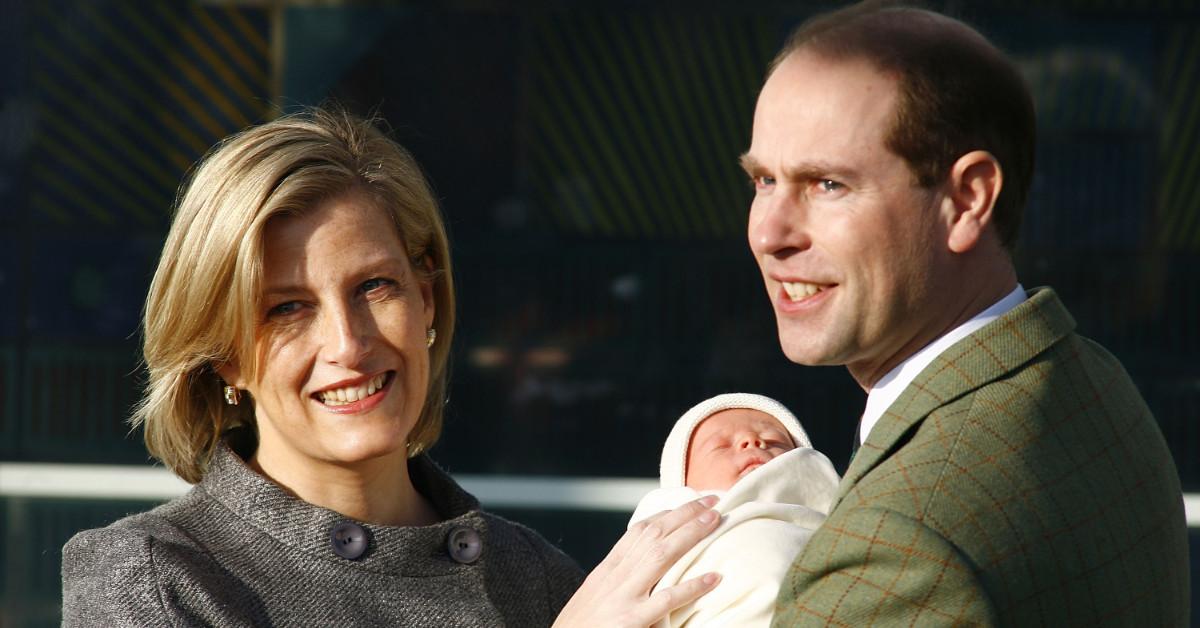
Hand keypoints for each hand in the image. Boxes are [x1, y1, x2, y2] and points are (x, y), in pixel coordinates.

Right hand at [553, 495, 722, 627]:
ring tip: (716, 522)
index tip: (689, 504)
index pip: (639, 532)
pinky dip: (692, 586)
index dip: (667, 515)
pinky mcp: (631, 620)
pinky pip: (667, 599)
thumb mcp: (594, 594)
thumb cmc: (578, 627)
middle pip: (654, 535)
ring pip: (662, 555)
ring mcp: (624, 596)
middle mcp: (615, 576)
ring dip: (692, 535)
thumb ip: (617, 579)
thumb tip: (642, 568)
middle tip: (712, 502)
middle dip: (685, 515)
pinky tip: (713, 578)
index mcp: (607, 569)